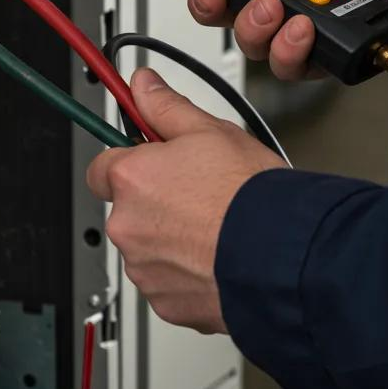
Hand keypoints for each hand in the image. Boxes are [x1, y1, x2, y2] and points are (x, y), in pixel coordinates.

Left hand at [86, 67, 285, 333]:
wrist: (284, 256)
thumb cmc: (251, 196)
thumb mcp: (211, 131)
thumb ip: (166, 108)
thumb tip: (143, 85)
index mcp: (131, 178)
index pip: (102, 166)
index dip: (131, 162)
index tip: (149, 161)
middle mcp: (127, 226)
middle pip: (127, 209)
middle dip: (154, 202)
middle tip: (197, 194)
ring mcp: (144, 268)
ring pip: (148, 247)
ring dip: (170, 239)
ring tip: (214, 227)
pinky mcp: (165, 303)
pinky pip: (167, 282)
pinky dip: (186, 273)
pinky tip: (217, 255)